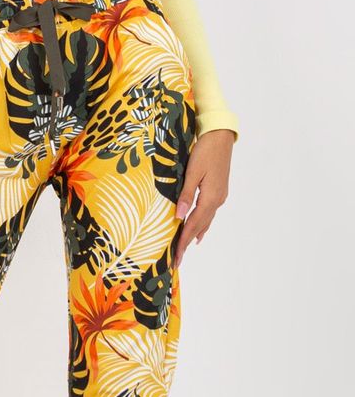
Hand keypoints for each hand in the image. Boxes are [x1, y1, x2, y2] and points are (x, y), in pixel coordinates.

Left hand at [173, 128, 234, 266]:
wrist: (221, 136)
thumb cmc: (205, 150)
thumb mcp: (193, 171)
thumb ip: (185, 195)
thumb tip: (178, 217)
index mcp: (210, 197)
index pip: (193, 225)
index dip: (183, 242)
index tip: (175, 257)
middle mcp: (217, 200)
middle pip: (199, 227)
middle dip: (186, 243)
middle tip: (177, 261)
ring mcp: (220, 196)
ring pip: (205, 221)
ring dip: (194, 235)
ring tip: (184, 250)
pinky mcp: (219, 191)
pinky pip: (209, 213)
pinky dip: (202, 225)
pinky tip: (199, 232)